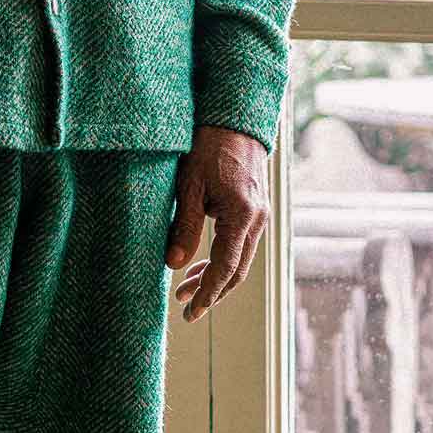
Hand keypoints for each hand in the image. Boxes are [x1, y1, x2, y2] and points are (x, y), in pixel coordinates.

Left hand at [167, 124, 269, 321]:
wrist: (234, 121)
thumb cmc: (209, 148)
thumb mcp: (189, 187)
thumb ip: (184, 228)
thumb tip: (174, 265)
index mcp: (243, 216)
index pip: (226, 268)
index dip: (208, 294)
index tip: (191, 312)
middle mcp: (257, 221)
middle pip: (236, 272)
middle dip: (211, 293)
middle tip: (185, 307)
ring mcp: (259, 217)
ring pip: (239, 261)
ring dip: (213, 278)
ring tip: (184, 289)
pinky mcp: (253, 213)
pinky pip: (240, 246)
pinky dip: (221, 260)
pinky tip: (199, 266)